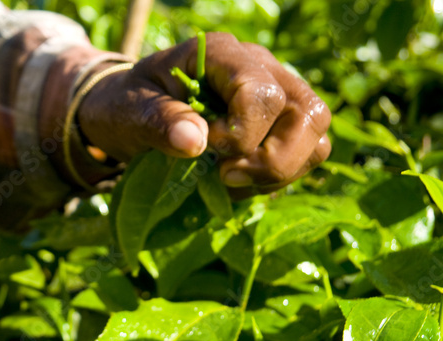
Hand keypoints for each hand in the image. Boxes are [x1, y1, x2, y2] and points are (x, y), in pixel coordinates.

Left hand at [77, 32, 331, 194]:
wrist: (128, 112)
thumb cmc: (127, 105)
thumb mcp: (129, 110)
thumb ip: (159, 121)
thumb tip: (195, 141)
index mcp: (222, 55)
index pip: (262, 92)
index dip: (242, 133)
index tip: (207, 149)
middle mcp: (260, 68)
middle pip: (307, 113)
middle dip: (272, 159)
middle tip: (225, 177)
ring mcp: (276, 95)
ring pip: (315, 135)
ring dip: (280, 171)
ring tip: (231, 182)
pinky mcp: (277, 124)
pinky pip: (305, 153)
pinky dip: (278, 178)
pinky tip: (240, 183)